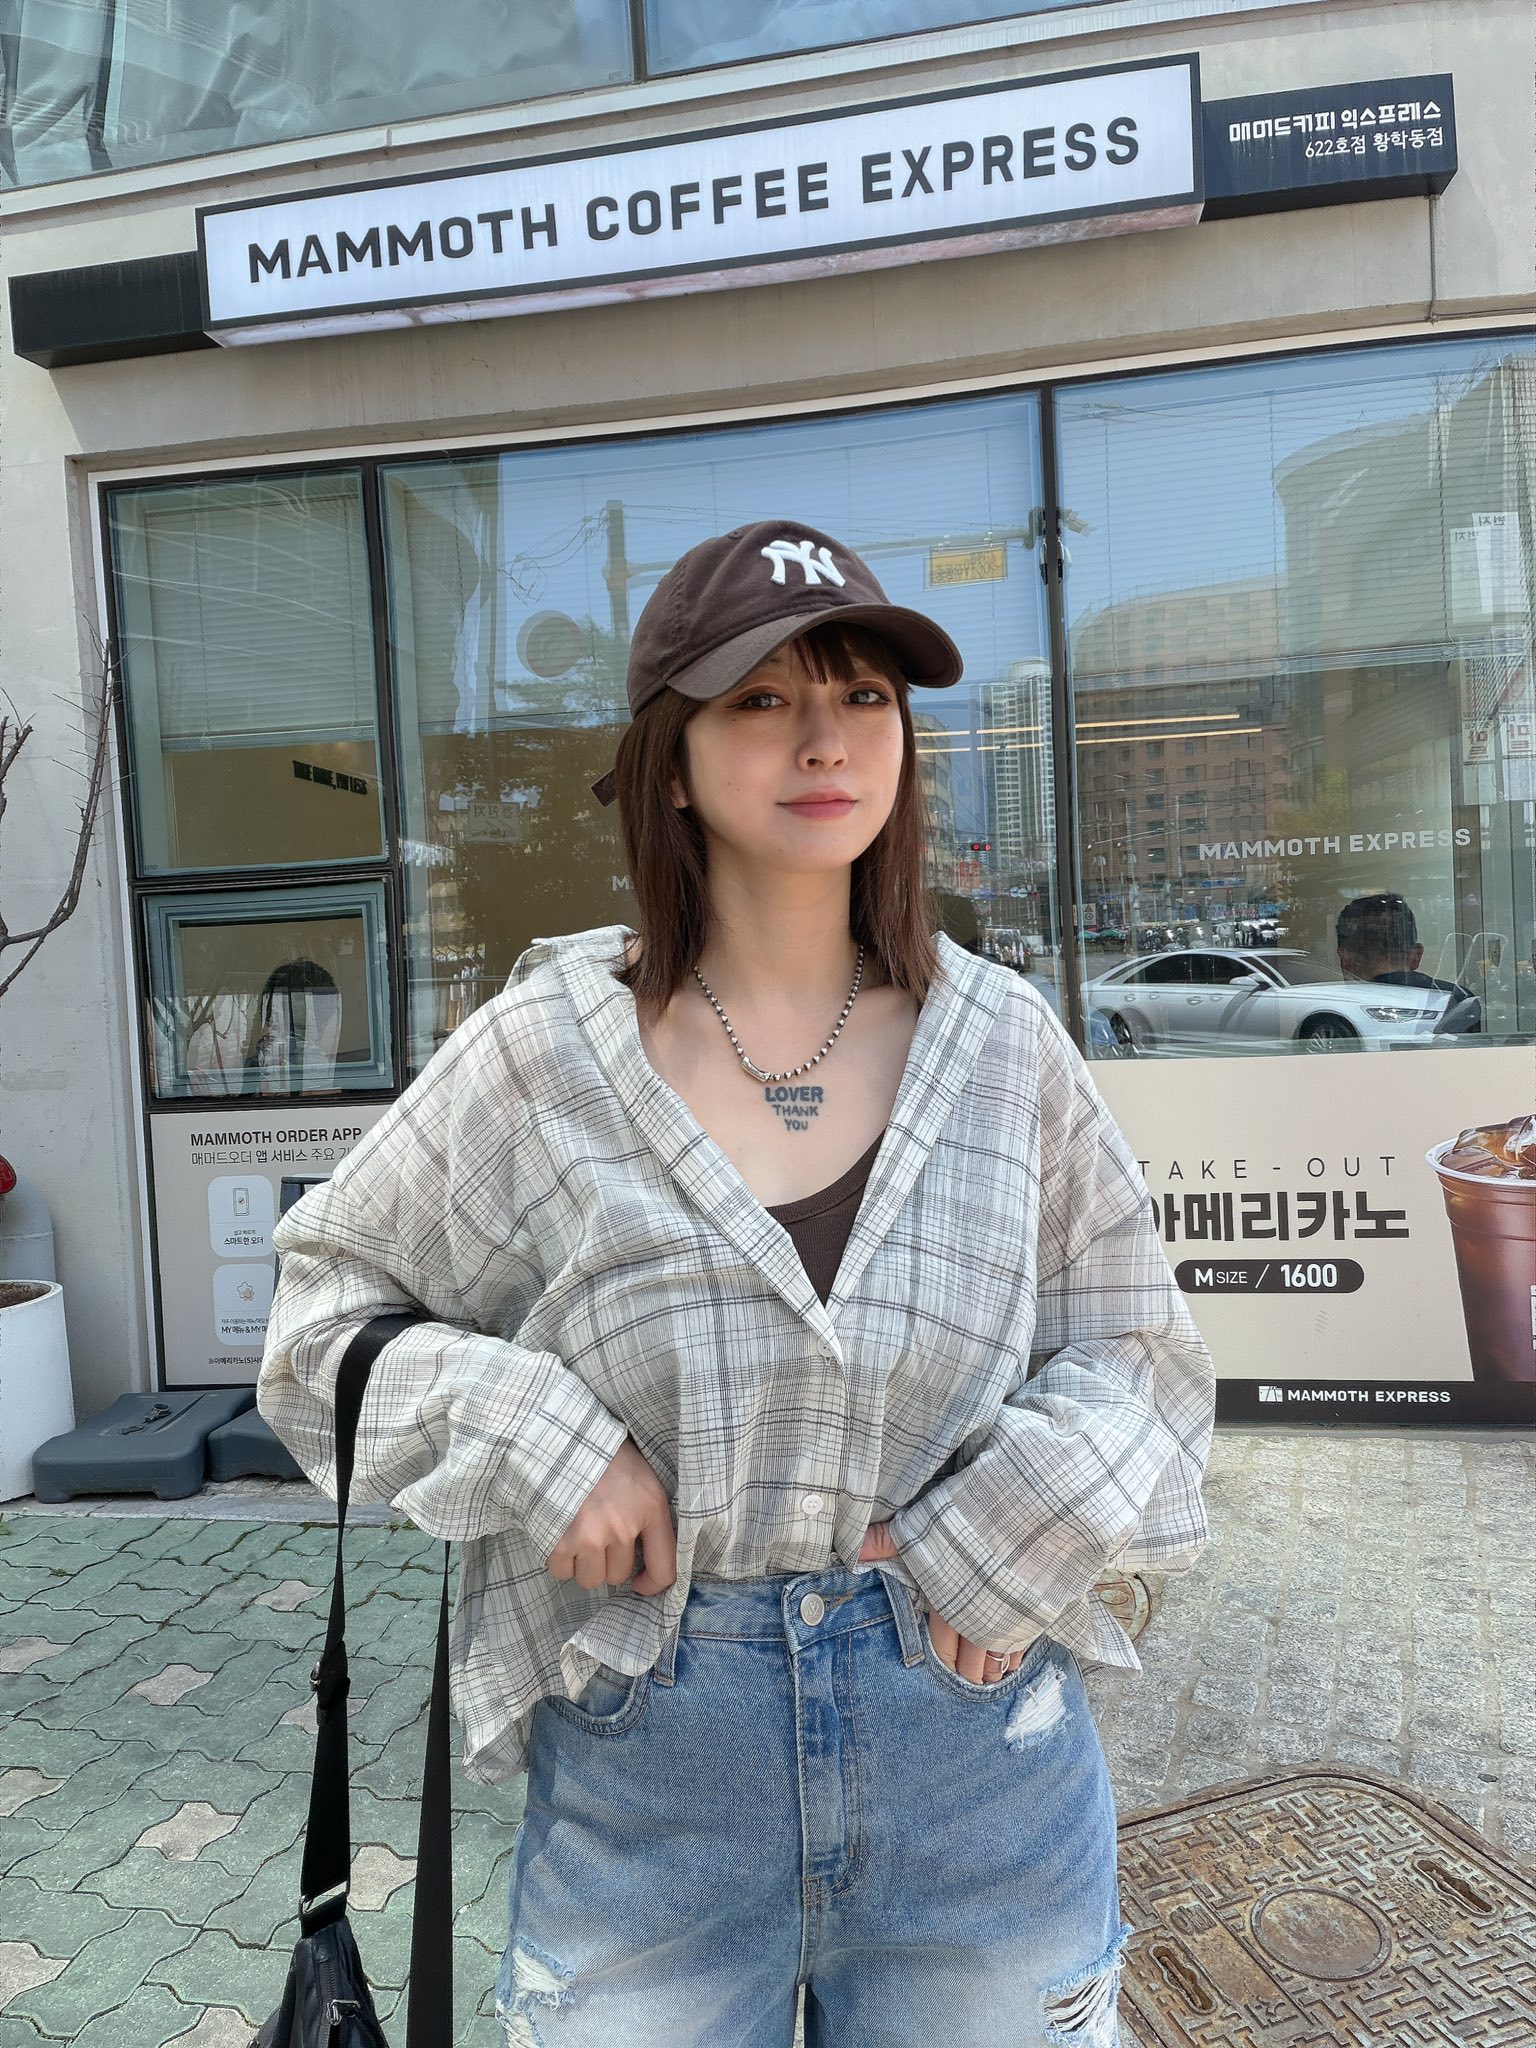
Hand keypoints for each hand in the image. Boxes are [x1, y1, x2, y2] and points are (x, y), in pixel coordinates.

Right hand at [547, 1437, 676, 1595]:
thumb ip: (649, 1516)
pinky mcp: (559, 1540)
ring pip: (590, 1579)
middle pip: (618, 1576)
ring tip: (578, 1535)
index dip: (652, 1584)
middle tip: (598, 1536)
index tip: (640, 1582)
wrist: (560, 1436)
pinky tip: (560, 1535)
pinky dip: (560, 1560)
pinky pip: (562, 1572)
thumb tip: (645, 1559)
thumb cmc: (604, 1454)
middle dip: (608, 1562)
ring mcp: (590, 1536)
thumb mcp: (642, 1478)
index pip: (665, 1570)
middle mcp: (623, 1527)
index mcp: (650, 1509)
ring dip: (584, 1564)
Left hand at [859, 1519, 1026, 1683]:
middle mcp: (980, 1619)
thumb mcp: (926, 1523)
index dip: (943, 1661)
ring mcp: (1013, 1620)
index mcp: (948, 1602)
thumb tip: (854, 1551)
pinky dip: (1016, 1656)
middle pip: (972, 1663)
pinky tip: (1013, 1660)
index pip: (943, 1647)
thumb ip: (889, 1542)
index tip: (944, 1670)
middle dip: (966, 1674)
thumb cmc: (976, 1513)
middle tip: (964, 1681)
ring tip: (987, 1679)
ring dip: (991, 1670)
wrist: (1036, 1508)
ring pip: (998, 1660)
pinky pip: (1024, 1647)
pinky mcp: (1039, 1614)